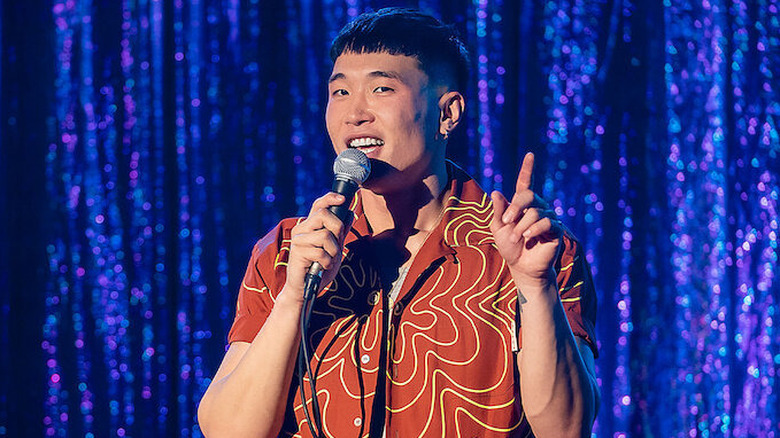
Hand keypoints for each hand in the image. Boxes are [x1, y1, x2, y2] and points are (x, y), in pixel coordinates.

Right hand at [282, 192, 351, 304]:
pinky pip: (321, 252)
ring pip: (324, 235)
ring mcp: (298, 240)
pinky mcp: (297, 252)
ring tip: (328, 259)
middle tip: (336, 245)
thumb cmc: (320, 267)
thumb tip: (350, 213)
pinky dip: (327, 262)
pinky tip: (321, 267)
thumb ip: (341, 231)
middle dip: (337, 229)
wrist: (306, 288)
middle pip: (324, 215)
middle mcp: (302, 229)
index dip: (330, 198)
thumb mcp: (336, 247)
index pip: (318, 205)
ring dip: (333, 250)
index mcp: (310, 225)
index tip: (343, 199)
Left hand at [490, 152, 561, 289]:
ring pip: (535, 212)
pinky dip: (534, 229)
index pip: (525, 183)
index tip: (530, 155)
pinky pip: (547, 223)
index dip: (528, 169)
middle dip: (516, 207)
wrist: (521, 267)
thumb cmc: (509, 247)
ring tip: (517, 238)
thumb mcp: (498, 228)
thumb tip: (496, 192)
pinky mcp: (556, 230)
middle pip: (529, 195)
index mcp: (522, 205)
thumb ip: (498, 211)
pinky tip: (529, 238)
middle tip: (507, 222)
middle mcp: (537, 207)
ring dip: (521, 226)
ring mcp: (548, 218)